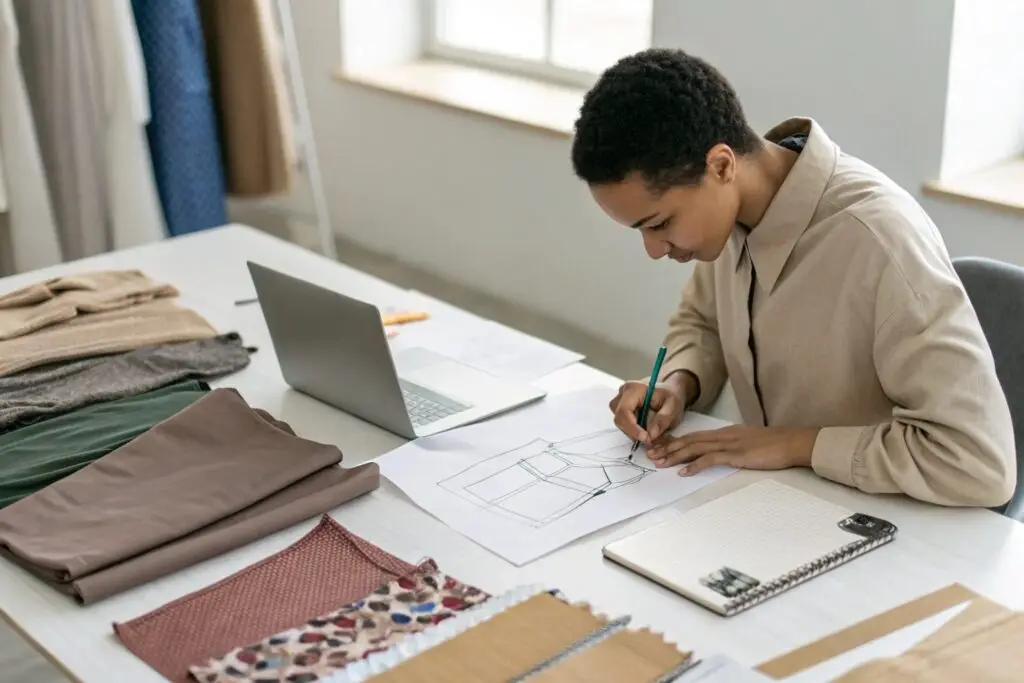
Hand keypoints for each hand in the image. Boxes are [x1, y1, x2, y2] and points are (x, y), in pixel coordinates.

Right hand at [609, 378, 686, 444]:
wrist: (670, 388)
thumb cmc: (671, 395)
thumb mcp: (673, 407)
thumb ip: (663, 420)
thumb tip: (651, 435)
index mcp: (635, 389)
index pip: (625, 411)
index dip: (632, 427)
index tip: (645, 438)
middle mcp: (623, 392)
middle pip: (620, 418)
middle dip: (633, 432)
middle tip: (649, 440)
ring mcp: (620, 398)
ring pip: (620, 421)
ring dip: (632, 431)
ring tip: (648, 432)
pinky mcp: (620, 405)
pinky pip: (622, 421)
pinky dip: (632, 428)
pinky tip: (644, 427)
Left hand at [647, 425, 819, 475]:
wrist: (792, 442)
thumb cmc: (773, 445)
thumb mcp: (748, 441)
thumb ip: (732, 445)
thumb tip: (719, 453)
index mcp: (725, 432)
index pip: (694, 435)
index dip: (674, 441)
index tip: (659, 446)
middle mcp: (723, 435)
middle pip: (689, 440)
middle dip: (668, 447)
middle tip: (650, 455)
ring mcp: (729, 444)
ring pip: (695, 448)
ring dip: (675, 456)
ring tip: (659, 463)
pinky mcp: (736, 454)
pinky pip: (711, 459)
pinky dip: (695, 465)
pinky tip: (684, 472)